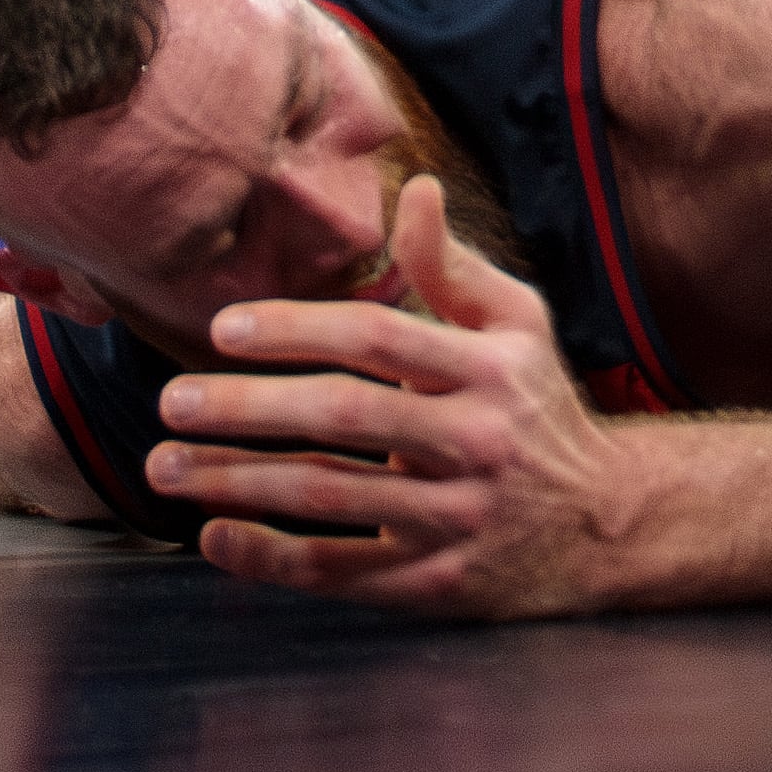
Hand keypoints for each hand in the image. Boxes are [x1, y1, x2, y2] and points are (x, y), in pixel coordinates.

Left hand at [144, 176, 632, 618]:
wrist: (604, 524)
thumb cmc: (538, 409)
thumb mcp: (519, 327)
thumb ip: (454, 268)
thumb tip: (415, 190)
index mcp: (490, 369)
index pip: (381, 340)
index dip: (298, 330)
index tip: (223, 328)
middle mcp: (475, 441)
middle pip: (346, 418)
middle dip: (248, 408)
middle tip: (172, 402)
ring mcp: (455, 516)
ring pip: (330, 496)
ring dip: (237, 481)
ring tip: (166, 466)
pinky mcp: (436, 581)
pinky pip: (339, 571)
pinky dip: (268, 558)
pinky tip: (214, 536)